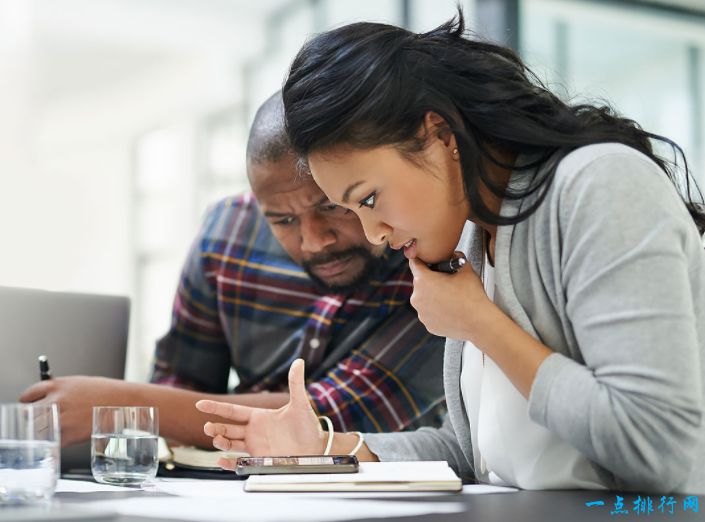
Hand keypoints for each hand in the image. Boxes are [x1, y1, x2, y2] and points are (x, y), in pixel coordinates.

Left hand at [19, 376, 133, 446]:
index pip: (28, 395)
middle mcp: (56, 401)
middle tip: (42, 421)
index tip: (31, 407)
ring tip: (56, 431)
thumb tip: (48, 400)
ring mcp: (61, 418)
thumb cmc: (107, 393)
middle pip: (28, 414)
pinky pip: (53, 441)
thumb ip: (61, 391)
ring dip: (43, 431)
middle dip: (33, 418)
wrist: (125, 403)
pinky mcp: (69, 434)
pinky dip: (57, 441)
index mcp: (57, 385)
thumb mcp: (80, 384)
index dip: (29, 403)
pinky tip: (67, 436)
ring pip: (37, 430)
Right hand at [195, 359, 324, 468]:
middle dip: (215, 428)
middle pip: (227, 428)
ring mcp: (255, 447)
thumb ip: (296, 383)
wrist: (316, 449)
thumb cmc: (308, 426)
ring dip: (220, 442)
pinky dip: (229, 463)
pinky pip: (239, 463)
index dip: (216, 407)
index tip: (200, 404)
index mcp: (258, 416)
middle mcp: (253, 431)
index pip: (232, 411)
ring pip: (230, 444)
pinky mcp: (260, 461)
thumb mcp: (301, 404)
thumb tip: (299, 361)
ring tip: (215, 440)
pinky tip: (221, 461)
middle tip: (207, 427)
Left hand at [408, 256, 494, 340]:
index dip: (422, 259)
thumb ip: (455, 257)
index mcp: (422, 280)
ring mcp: (421, 313)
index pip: (415, 263)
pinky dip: (437, 311)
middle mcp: (416, 297)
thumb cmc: (472, 295)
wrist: (479, 322)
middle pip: (420, 283)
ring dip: (433, 296)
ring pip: (424, 299)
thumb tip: (453, 254)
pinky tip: (450, 310)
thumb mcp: (465, 268)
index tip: (427, 260)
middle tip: (446, 282)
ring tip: (450, 297)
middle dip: (431, 280)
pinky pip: (429, 313)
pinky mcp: (428, 325)